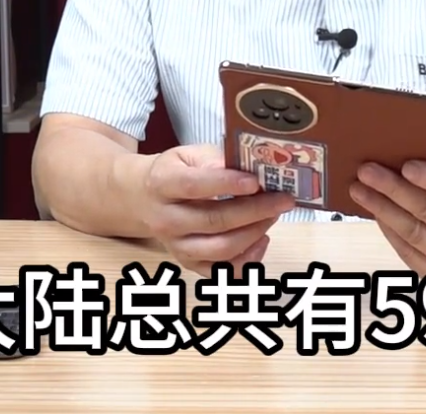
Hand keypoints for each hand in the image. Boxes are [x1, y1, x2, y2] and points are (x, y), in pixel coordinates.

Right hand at [137, 144, 293, 275]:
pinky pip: (222, 271)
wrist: (143, 199)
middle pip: (214, 221)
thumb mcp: (189, 155)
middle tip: (282, 199)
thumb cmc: (175, 172)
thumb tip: (250, 167)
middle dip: (255, 210)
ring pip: (221, 249)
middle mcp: (166, 219)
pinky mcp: (188, 263)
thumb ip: (215, 159)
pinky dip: (248, 259)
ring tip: (273, 215)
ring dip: (255, 233)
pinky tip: (262, 239)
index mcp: (162, 184)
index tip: (256, 181)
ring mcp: (176, 246)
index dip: (227, 184)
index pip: (194, 186)